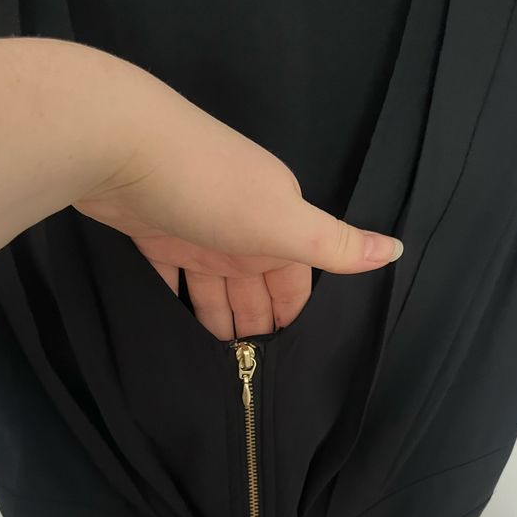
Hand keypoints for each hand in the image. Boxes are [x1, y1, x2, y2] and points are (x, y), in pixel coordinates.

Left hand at [73, 67, 402, 339]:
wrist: (119, 146)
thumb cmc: (210, 187)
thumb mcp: (283, 221)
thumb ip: (335, 244)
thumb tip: (397, 250)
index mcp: (277, 219)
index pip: (295, 278)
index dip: (294, 314)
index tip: (291, 358)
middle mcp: (242, 225)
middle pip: (256, 286)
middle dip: (259, 323)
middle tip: (254, 371)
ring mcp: (197, 229)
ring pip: (217, 286)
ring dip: (221, 320)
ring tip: (222, 363)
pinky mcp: (156, 234)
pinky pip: (175, 278)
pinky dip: (182, 301)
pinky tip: (181, 328)